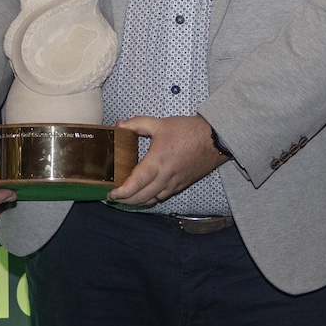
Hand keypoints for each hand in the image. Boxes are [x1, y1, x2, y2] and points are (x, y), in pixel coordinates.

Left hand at [106, 115, 225, 207]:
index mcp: (158, 161)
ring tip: (127, 198)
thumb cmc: (188, 131)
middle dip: (126, 200)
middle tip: (114, 198)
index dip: (122, 192)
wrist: (215, 139)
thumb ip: (137, 124)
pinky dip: (152, 198)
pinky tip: (146, 194)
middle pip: (142, 196)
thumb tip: (119, 125)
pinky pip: (164, 196)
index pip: (136, 183)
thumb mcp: (160, 123)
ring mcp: (175, 183)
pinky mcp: (182, 185)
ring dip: (138, 202)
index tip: (111, 194)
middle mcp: (166, 176)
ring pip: (153, 199)